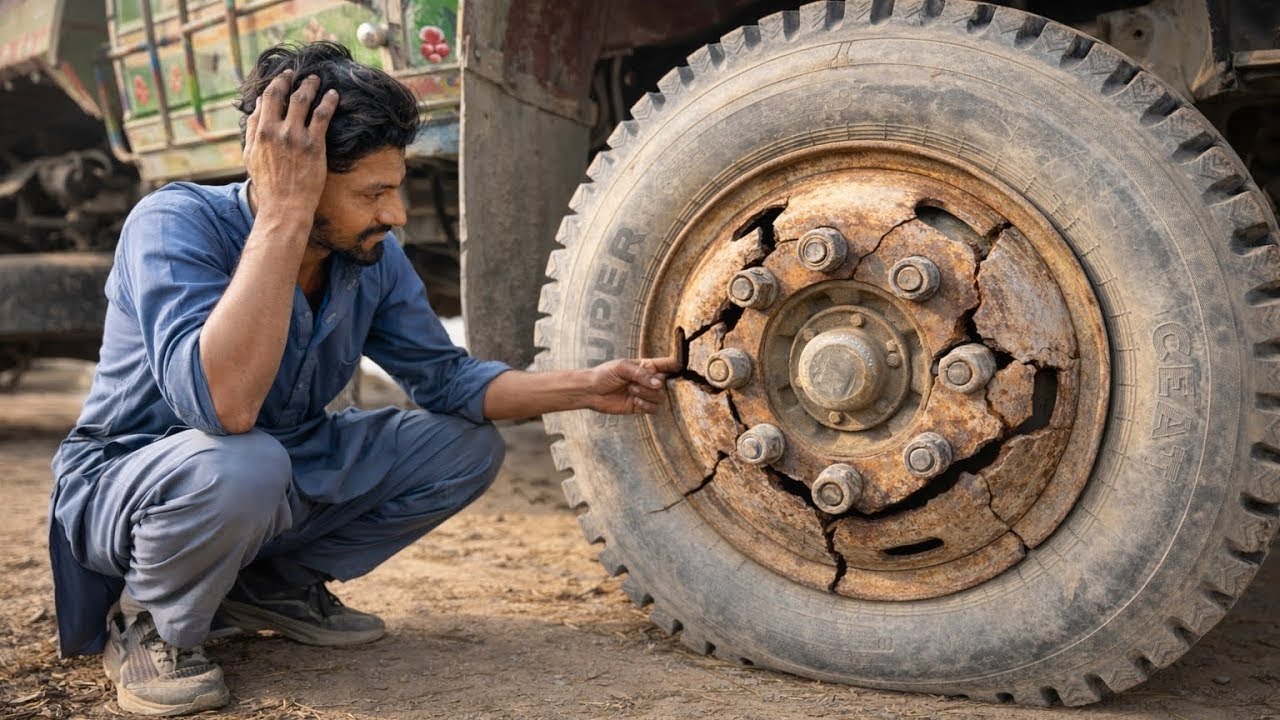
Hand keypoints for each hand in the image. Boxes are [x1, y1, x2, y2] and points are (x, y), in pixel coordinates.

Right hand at [242, 70, 338, 219]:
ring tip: (315, 79)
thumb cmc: (268, 184)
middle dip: (290, 79)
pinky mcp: (314, 145)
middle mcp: (276, 131)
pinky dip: (328, 102)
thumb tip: (258, 106)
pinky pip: (322, 116)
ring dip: (310, 86)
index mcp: (260, 132)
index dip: (275, 85)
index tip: (282, 78)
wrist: (285, 206)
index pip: (267, 99)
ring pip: (303, 100)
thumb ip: (252, 129)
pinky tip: (334, 95)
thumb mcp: (251, 156)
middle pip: (283, 94)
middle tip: (297, 73)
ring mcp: (296, 137)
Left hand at [587, 355, 681, 414]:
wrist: (590, 391)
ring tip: (632, 390)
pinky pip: (654, 409)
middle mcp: (648, 380)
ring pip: (661, 397)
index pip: (668, 364)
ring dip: (648, 395)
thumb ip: (641, 374)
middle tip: (638, 383)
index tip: (681, 365)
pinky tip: (636, 401)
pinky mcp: (640, 407)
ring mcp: (645, 394)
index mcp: (646, 366)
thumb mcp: (622, 368)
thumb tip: (659, 383)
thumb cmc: (605, 374)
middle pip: (667, 383)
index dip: (677, 364)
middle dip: (655, 384)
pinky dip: (647, 406)